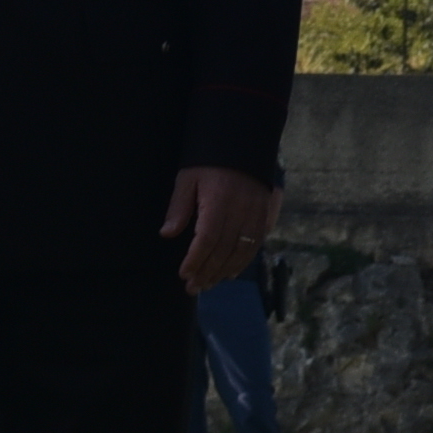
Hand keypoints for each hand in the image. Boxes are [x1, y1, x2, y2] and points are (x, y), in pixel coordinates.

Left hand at [164, 166, 277, 295]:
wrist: (243, 144)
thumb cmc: (209, 161)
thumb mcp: (187, 178)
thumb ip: (179, 207)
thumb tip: (167, 234)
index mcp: (218, 202)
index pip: (207, 239)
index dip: (196, 260)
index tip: (184, 274)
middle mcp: (240, 211)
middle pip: (224, 250)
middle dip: (207, 272)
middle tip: (193, 288)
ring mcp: (256, 214)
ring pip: (242, 251)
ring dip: (224, 271)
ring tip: (209, 284)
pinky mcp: (265, 215)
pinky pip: (256, 244)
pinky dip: (244, 261)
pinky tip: (231, 272)